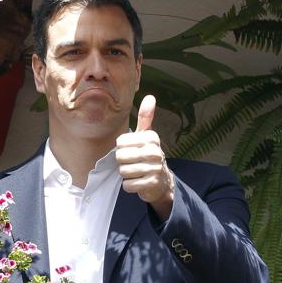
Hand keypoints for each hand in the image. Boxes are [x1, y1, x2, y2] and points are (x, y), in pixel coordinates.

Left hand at [115, 94, 173, 218]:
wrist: (161, 181)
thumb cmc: (148, 156)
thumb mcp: (147, 136)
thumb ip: (146, 117)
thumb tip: (150, 97)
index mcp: (151, 138)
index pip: (120, 142)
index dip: (122, 148)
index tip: (133, 151)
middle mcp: (154, 151)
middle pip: (120, 156)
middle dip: (123, 162)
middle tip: (134, 163)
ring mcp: (154, 168)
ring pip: (123, 171)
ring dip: (126, 174)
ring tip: (136, 172)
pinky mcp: (151, 184)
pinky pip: (127, 185)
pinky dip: (129, 185)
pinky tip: (138, 182)